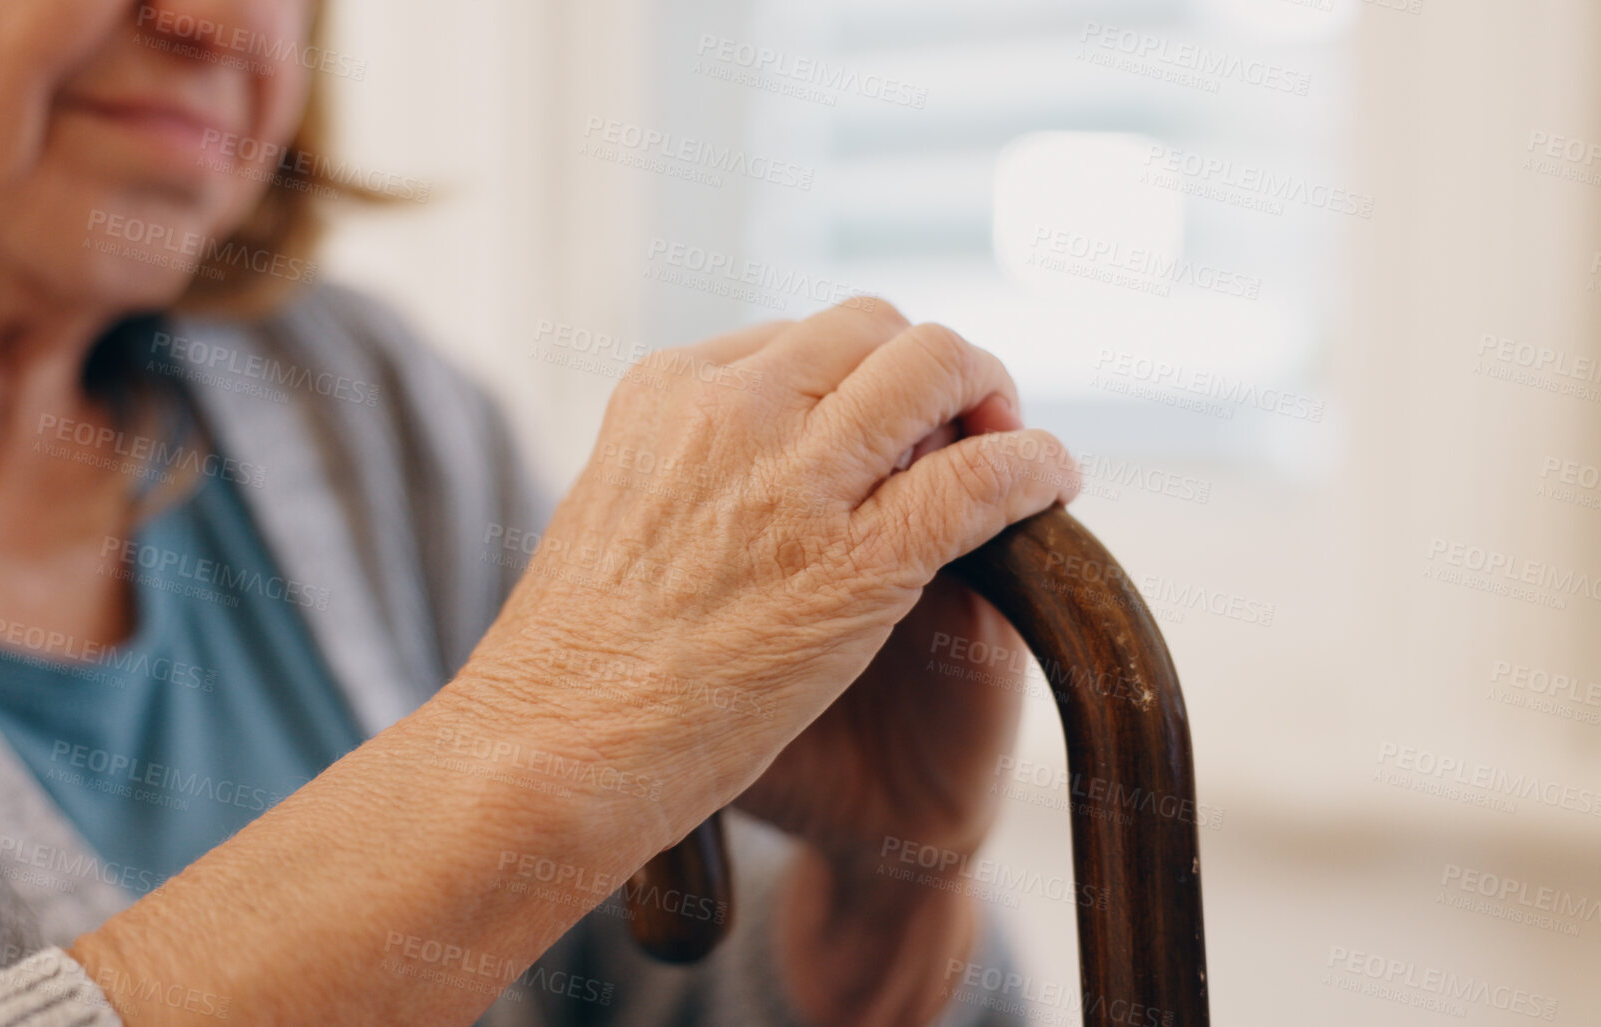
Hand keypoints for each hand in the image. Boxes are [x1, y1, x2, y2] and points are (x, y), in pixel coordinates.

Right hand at [463, 299, 1078, 846]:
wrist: (547, 754)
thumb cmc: (574, 663)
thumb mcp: (613, 513)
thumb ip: (684, 468)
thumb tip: (754, 462)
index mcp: (665, 389)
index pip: (801, 337)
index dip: (860, 377)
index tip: (885, 427)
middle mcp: (731, 409)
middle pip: (875, 330)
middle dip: (931, 368)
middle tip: (961, 425)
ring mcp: (795, 480)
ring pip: (937, 369)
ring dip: (990, 395)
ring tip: (1012, 445)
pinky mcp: (858, 562)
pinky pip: (982, 478)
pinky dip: (1036, 467)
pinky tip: (1053, 484)